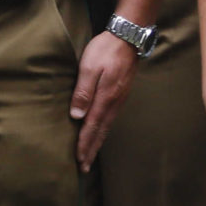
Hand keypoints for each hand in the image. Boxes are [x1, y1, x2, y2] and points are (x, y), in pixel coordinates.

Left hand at [70, 31, 138, 169]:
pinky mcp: (121, 94)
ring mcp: (119, 99)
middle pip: (101, 132)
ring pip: (107, 126)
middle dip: (91, 149)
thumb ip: (83, 91)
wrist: (128, 38)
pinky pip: (111, 118)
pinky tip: (101, 133)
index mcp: (105, 98)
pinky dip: (104, 130)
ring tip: (90, 155)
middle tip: (84, 168)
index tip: (79, 160)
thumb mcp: (89, 67)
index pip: (92, 127)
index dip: (85, 144)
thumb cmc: (105, 50)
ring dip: (98, 142)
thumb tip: (77, 115)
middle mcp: (114, 103)